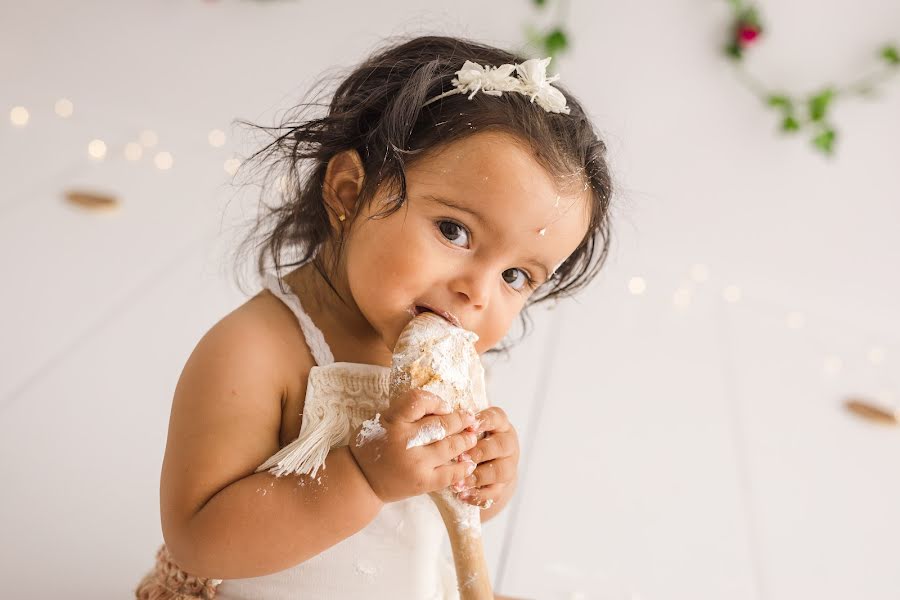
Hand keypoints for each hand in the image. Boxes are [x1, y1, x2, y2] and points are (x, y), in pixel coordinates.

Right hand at [349, 389, 479, 502]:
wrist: (362, 480)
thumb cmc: (374, 446)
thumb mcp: (383, 420)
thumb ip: (408, 413)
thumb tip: (444, 407)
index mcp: (392, 421)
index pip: (419, 401)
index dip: (436, 401)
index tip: (444, 407)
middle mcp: (405, 441)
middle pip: (442, 425)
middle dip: (460, 420)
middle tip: (469, 418)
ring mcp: (416, 463)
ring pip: (451, 447)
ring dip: (466, 440)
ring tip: (472, 437)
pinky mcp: (423, 483)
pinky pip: (450, 473)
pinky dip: (463, 467)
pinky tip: (469, 462)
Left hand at [451, 407, 519, 509]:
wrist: (486, 468)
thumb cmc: (469, 441)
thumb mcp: (466, 429)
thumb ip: (457, 425)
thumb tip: (437, 419)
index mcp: (500, 424)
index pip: (496, 417)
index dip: (484, 421)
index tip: (469, 426)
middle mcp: (508, 444)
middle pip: (501, 445)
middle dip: (480, 451)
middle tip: (460, 457)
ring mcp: (508, 466)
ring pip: (500, 471)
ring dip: (478, 476)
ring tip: (458, 481)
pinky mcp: (504, 487)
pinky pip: (494, 493)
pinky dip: (477, 495)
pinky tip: (461, 495)